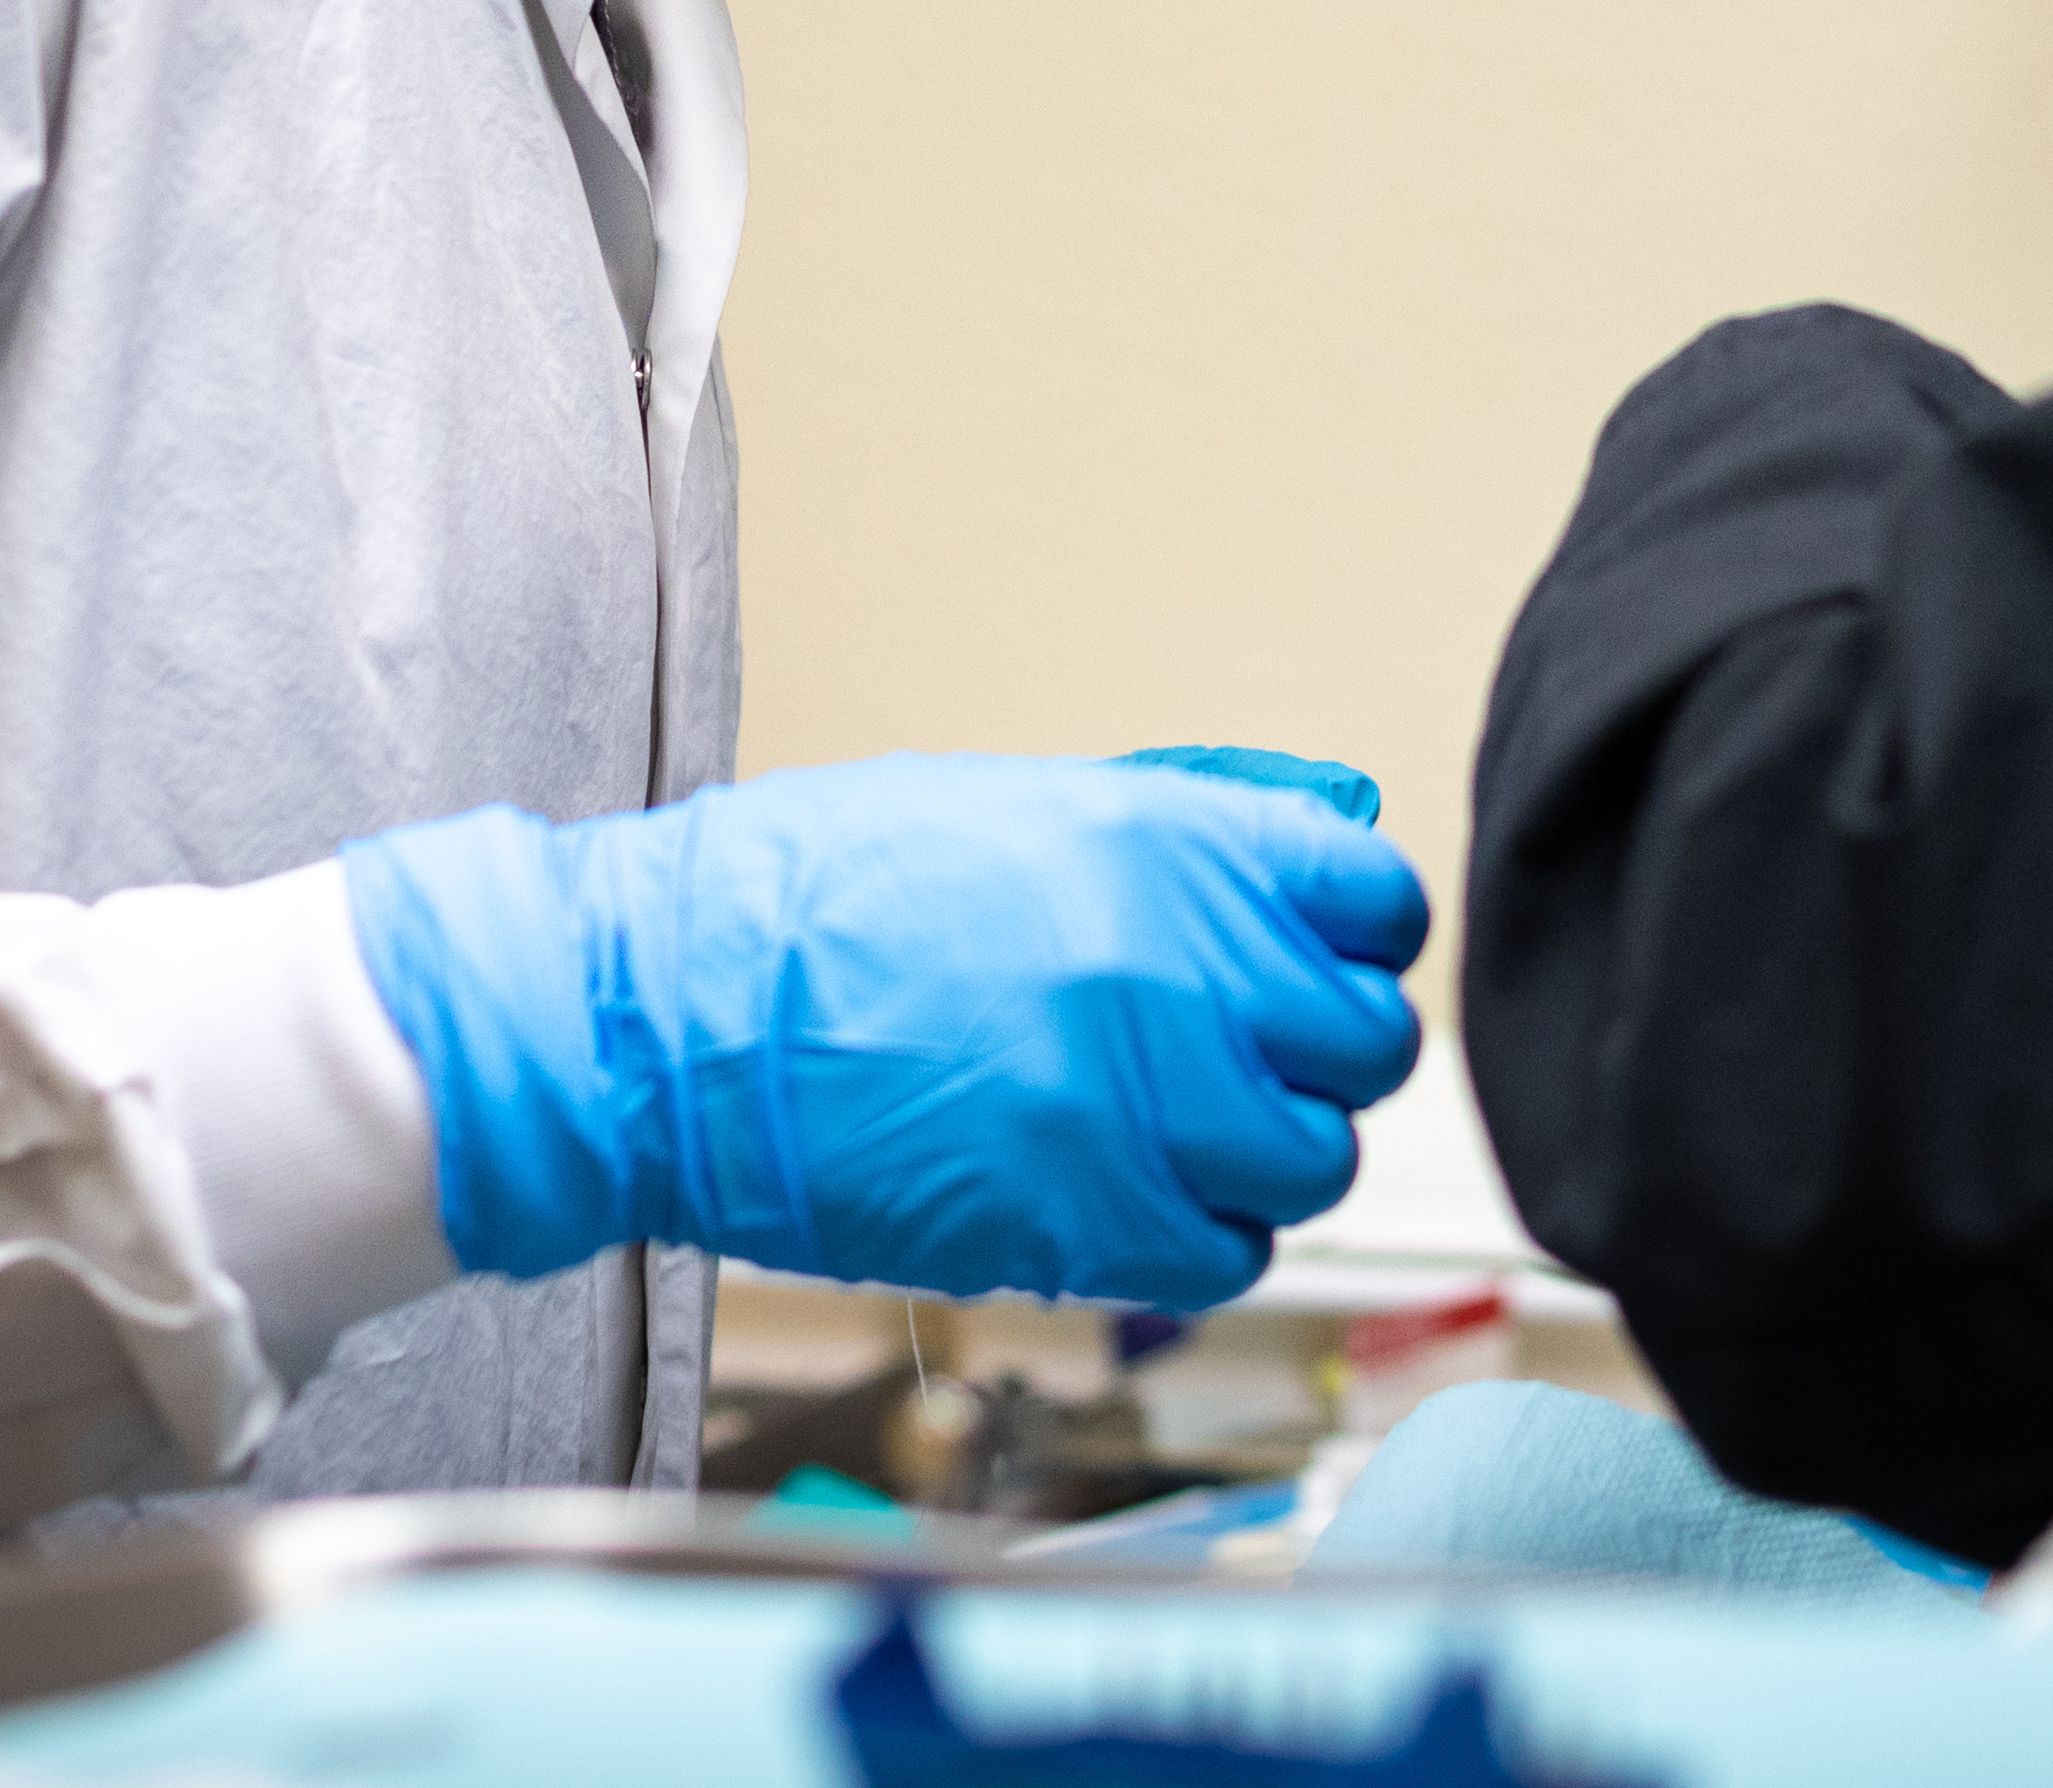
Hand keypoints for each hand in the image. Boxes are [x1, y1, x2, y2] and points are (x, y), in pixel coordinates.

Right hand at [338, 755, 1428, 1310]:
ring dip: (1267, 1147)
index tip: (1312, 952)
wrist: (673, 1015)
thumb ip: (1199, 813)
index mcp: (1169, 847)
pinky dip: (1206, 1232)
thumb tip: (1341, 814)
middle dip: (1320, 1049)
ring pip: (1318, 1158)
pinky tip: (1136, 1190)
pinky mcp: (1090, 1230)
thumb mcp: (1021, 800)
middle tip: (1242, 1050)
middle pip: (1369, 1042)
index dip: (1356, 931)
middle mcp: (1184, 977)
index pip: (1379, 899)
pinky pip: (1233, 1253)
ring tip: (1177, 1124)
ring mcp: (1145, 1113)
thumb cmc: (817, 895)